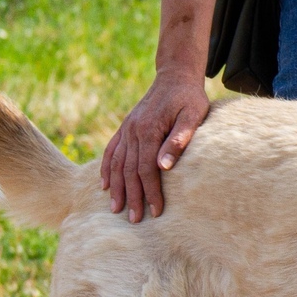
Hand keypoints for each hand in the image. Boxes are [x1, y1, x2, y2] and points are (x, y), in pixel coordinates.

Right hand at [100, 70, 209, 221]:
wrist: (175, 76)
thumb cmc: (189, 98)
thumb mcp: (193, 115)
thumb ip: (179, 140)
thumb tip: (164, 166)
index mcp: (149, 130)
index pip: (146, 169)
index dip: (150, 192)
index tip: (155, 211)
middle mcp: (133, 131)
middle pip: (129, 170)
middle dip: (132, 197)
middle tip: (134, 220)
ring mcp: (127, 129)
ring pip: (116, 163)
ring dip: (116, 188)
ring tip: (115, 209)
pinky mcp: (126, 127)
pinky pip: (111, 151)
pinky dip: (106, 169)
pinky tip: (104, 185)